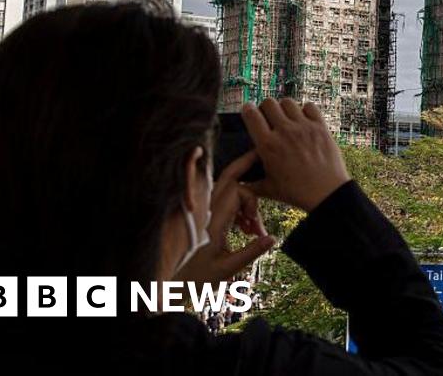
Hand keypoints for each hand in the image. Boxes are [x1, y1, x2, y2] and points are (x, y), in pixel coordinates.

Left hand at [175, 152, 275, 283]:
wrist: (169, 286)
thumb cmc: (196, 279)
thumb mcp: (227, 269)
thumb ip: (251, 252)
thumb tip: (273, 238)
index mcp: (213, 222)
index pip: (237, 191)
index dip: (252, 201)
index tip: (256, 225)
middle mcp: (207, 213)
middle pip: (229, 179)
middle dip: (245, 168)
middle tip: (261, 156)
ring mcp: (204, 215)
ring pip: (228, 191)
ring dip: (245, 200)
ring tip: (254, 229)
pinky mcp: (203, 221)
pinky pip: (223, 203)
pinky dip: (238, 209)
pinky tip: (246, 229)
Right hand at [241, 98, 349, 211]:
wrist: (326, 193)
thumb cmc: (296, 193)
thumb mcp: (267, 189)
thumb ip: (249, 182)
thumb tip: (236, 180)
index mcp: (267, 145)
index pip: (251, 114)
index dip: (248, 110)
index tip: (249, 112)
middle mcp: (284, 132)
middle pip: (269, 103)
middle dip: (266, 108)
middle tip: (269, 118)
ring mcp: (303, 128)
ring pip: (288, 102)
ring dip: (284, 109)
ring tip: (287, 119)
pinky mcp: (320, 127)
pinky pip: (309, 106)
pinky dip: (305, 111)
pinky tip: (304, 121)